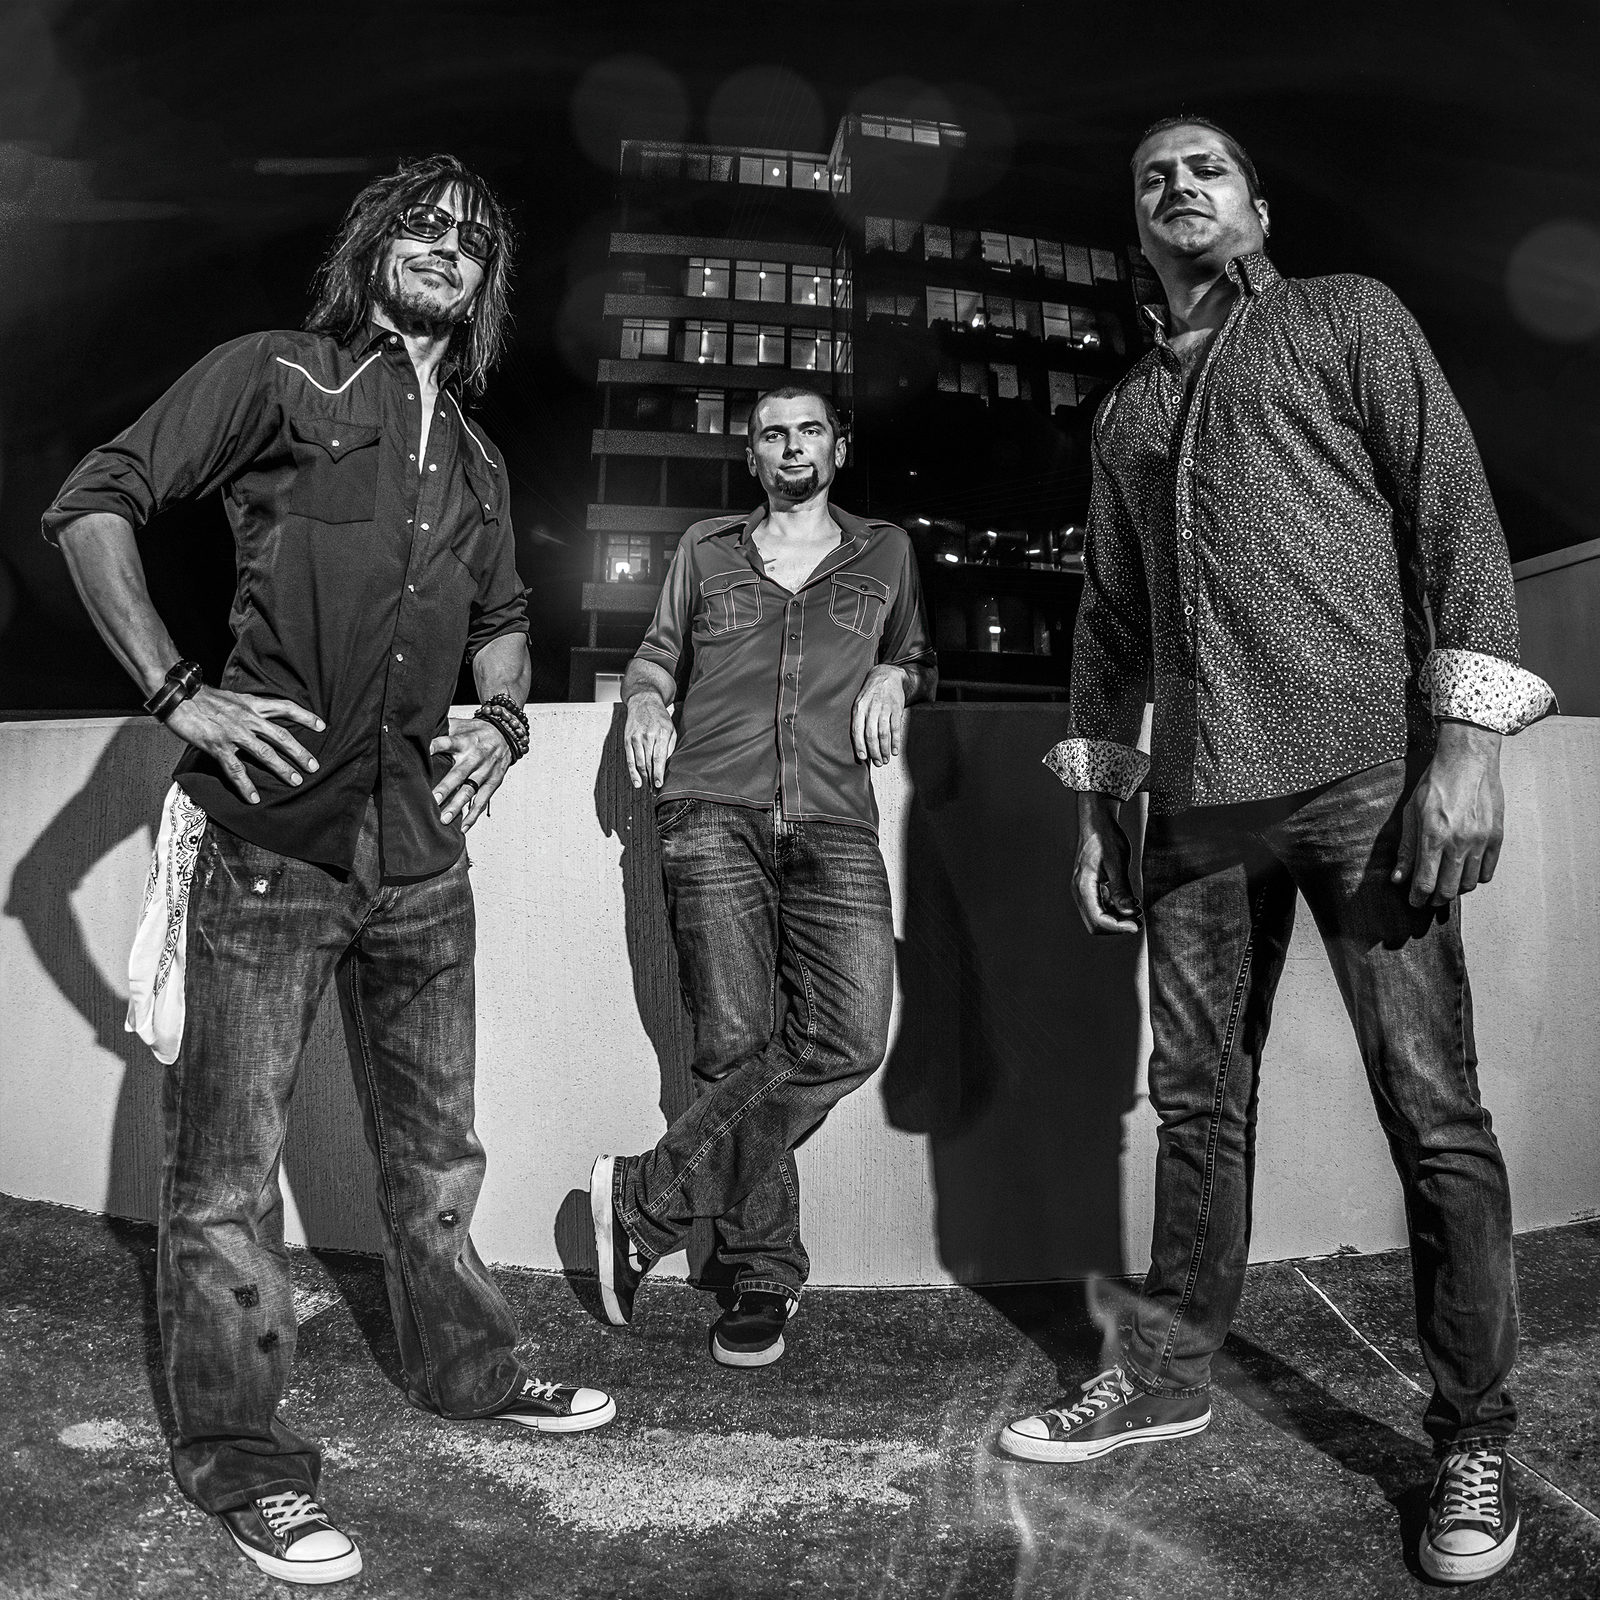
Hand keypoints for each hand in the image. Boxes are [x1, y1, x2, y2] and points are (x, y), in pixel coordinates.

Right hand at [164, 687, 323, 804]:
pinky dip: (245, 785)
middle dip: (300, 752)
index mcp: (252, 705)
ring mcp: (234, 733)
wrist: (179, 696)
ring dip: (282, 768)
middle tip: (314, 766)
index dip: (305, 716)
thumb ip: (249, 708)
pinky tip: (254, 797)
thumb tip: (261, 717)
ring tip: (295, 781)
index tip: (322, 726)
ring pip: (265, 753)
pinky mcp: (218, 745)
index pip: (285, 707)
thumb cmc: (203, 698)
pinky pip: (235, 769)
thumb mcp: (233, 698)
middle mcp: (248, 718)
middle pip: (282, 736)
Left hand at [430, 718, 511, 830]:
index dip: (436, 746)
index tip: (425, 751)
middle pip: (459, 773)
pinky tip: (464, 827)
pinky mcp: (493, 782)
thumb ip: (443, 727)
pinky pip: (483, 801)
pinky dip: (474, 815)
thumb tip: (419, 729)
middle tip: (433, 799)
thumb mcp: (462, 724)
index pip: (448, 742)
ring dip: (457, 805)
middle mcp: (475, 757)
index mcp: (465, 741)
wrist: (507, 735)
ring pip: (470, 790)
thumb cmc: (478, 731)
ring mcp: (485, 772)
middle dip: (446, 787)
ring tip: (444, 819)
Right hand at [624, 690, 676, 789]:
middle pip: (648, 763)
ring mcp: (636, 737)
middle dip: (651, 779)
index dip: (659, 773)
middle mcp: (648, 735)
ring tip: (648, 789)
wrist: (644, 701)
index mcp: (662, 733)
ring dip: (643, 778)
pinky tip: (637, 782)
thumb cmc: (661, 718)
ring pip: (639, 763)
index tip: (659, 785)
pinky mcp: (627, 739)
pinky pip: (630, 759)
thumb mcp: (672, 729)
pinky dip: (632, 772)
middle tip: (655, 792)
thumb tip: (668, 767)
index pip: (659, 758)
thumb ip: (671, 747)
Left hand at [851, 664, 907, 766]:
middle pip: (871, 735)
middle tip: (877, 763)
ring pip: (883, 734)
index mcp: (859, 708)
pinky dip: (896, 741)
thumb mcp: (859, 702)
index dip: (860, 746)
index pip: (857, 731)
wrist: (887, 675)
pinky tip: (896, 750)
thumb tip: (859, 742)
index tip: (863, 758)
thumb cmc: (871, 693)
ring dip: (885, 749)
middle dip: (874, 752)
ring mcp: (884, 709)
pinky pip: (895, 728)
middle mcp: (871, 709)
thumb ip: (859, 720)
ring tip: (886, 759)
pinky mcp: (896, 709)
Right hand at [1073, 791, 1141, 934]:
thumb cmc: (1106, 838)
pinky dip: (1114, 908)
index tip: (1137, 925)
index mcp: (1084, 886)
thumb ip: (1121, 889)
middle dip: (1118, 925)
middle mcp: (1080, 891)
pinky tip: (1128, 900)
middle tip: (1138, 918)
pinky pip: (1100, 906)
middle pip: (1096, 923)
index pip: (1099, 919)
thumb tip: (1128, 912)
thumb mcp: (1117, 863)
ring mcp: (1083, 890)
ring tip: (1136, 907)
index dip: (1118, 926)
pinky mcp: (1090, 887)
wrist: (1097, 822)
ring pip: (1098, 917)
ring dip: (1117, 917)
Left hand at [1393, 720, 1504, 905]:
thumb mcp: (1411, 813)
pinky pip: (1488, 871)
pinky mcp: (1497, 837)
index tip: (1413, 901)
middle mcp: (1459, 843)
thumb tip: (1399, 878)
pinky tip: (1465, 872)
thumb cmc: (1435, 783)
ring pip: (1469, 884)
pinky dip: (1475, 878)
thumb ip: (1406, 848)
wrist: (1468, 760)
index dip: (1417, 898)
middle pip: (1449, 890)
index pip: (1425, 883)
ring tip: (1445, 884)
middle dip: (1435, 899)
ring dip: (1456, 890)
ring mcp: (1481, 841)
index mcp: (1433, 837)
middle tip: (1428, 897)